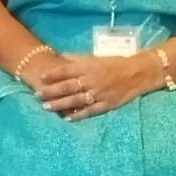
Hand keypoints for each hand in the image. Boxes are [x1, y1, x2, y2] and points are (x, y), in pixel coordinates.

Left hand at [33, 52, 153, 120]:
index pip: (67, 70)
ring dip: (60, 104)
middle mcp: (92, 80)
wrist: (138, 73)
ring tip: (46, 107)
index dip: (53, 74)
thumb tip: (60, 57)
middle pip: (68, 86)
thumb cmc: (115, 63)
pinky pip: (90, 111)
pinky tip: (66, 118)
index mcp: (90, 66)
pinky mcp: (107, 104)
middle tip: (37, 95)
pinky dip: (78, 115)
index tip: (41, 77)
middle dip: (51, 91)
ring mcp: (99, 93)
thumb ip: (78, 58)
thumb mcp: (96, 57)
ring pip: (76, 100)